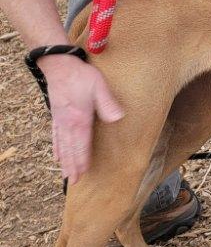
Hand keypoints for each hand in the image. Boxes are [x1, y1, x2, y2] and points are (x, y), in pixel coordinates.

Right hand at [38, 54, 123, 183]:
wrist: (59, 65)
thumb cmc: (81, 75)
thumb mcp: (99, 86)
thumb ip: (108, 103)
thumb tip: (118, 117)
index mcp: (79, 119)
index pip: (82, 145)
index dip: (82, 160)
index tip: (83, 173)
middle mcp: (67, 123)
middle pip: (70, 149)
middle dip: (73, 166)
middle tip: (75, 181)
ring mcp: (60, 120)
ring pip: (62, 146)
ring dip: (65, 161)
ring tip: (66, 175)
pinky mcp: (56, 116)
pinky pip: (56, 137)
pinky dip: (57, 148)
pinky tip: (56, 156)